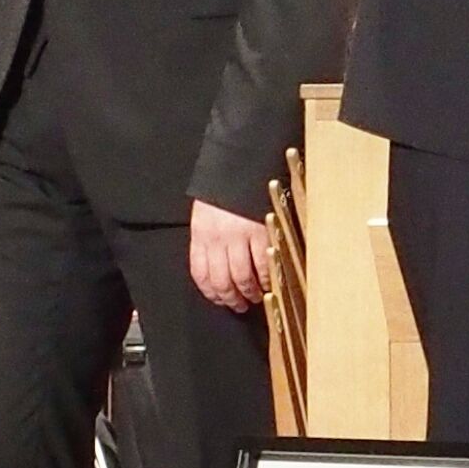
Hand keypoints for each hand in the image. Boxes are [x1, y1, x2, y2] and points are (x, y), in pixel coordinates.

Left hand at [188, 197, 272, 312]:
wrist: (244, 162)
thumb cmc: (226, 188)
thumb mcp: (206, 212)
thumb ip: (208, 238)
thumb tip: (216, 264)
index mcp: (201, 233)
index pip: (200, 273)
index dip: (209, 292)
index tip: (218, 299)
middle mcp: (218, 238)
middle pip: (221, 280)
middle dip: (229, 298)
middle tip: (238, 305)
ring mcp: (240, 237)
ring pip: (242, 278)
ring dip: (249, 293)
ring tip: (254, 297)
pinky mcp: (261, 233)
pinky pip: (263, 265)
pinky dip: (266, 279)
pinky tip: (268, 283)